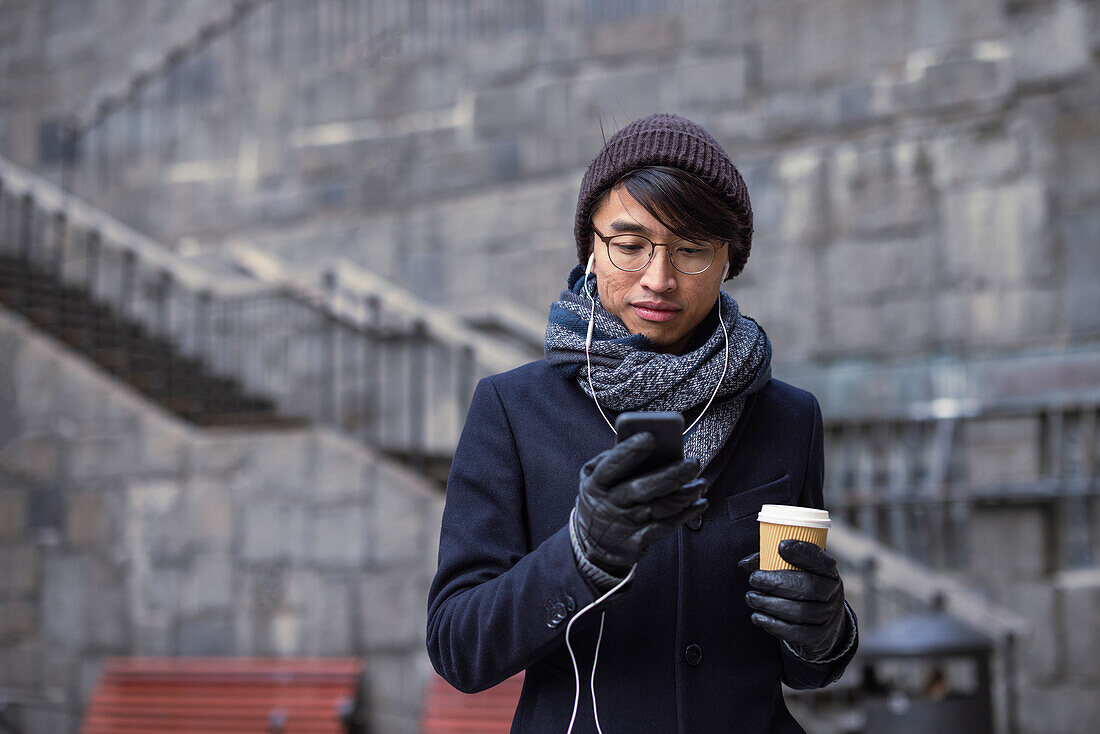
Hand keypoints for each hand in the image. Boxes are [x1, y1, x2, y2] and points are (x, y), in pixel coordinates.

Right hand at [573, 432, 707, 574]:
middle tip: (693, 463)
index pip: (612, 465)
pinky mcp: (638, 541)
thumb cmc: (600, 499)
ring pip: (659, 508)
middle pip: (641, 488)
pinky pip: (666, 526)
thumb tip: (636, 441)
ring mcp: (624, 525)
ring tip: (701, 483)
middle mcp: (609, 504)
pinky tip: (699, 503)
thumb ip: (608, 459)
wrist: (591, 543)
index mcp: (596, 483)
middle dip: (670, 475)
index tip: (650, 437)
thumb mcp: (591, 478)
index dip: (630, 451)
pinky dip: (686, 514)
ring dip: (684, 495)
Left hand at [739, 539, 849, 660]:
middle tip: (754, 579)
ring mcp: (829, 616)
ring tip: (751, 598)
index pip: (821, 560)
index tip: (780, 546)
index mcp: (829, 572)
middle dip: (778, 582)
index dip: (803, 552)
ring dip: (771, 604)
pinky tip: (757, 617)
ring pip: (801, 611)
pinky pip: (797, 633)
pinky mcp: (820, 637)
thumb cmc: (799, 589)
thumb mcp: (793, 571)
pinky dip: (774, 625)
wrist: (820, 624)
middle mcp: (833, 593)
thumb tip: (744, 564)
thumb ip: (769, 561)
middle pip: (809, 586)